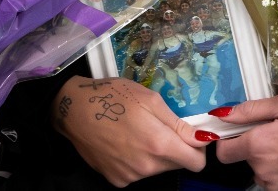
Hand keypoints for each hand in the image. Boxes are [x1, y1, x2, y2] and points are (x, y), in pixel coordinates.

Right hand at [53, 76, 207, 185]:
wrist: (74, 111)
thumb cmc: (113, 96)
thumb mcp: (150, 100)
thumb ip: (179, 124)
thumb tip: (203, 138)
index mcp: (159, 144)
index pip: (196, 163)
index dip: (198, 149)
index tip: (189, 136)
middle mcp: (147, 167)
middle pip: (177, 164)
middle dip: (174, 148)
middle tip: (157, 127)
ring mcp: (131, 176)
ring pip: (157, 169)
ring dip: (154, 154)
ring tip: (135, 132)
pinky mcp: (117, 180)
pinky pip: (138, 173)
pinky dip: (136, 161)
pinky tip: (122, 143)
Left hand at [213, 93, 277, 190]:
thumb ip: (251, 110)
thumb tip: (223, 114)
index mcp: (256, 145)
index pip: (224, 152)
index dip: (228, 142)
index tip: (238, 134)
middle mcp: (261, 168)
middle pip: (245, 160)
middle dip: (253, 149)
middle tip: (273, 137)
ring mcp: (273, 183)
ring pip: (261, 171)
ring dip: (268, 162)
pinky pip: (274, 182)